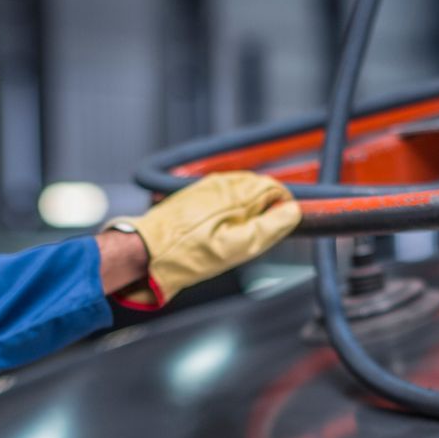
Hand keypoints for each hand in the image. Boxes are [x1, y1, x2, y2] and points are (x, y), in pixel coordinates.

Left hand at [108, 171, 299, 308]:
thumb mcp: (236, 248)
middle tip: (252, 239)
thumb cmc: (186, 254)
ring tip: (232, 239)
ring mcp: (206, 187)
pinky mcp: (194, 195)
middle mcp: (221, 183)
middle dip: (264, 211)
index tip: (277, 229)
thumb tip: (293, 211)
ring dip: (246, 212)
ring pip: (240, 193)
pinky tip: (217, 233)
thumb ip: (269, 228)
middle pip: (259, 189)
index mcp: (235, 193)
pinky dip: (228, 212)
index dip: (282, 209)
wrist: (146, 251)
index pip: (275, 189)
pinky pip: (222, 198)